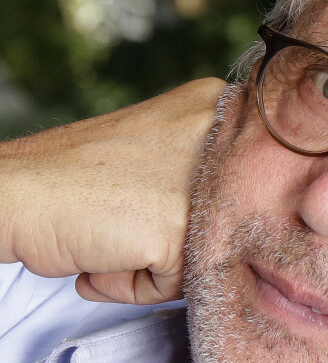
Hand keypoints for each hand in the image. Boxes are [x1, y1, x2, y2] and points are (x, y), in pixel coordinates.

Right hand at [0, 77, 225, 304]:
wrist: (20, 189)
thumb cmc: (79, 172)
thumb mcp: (164, 140)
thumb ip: (207, 160)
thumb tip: (238, 198)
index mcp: (214, 104)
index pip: (245, 173)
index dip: (204, 196)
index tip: (167, 193)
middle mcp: (218, 133)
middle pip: (228, 211)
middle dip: (182, 226)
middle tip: (135, 209)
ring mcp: (201, 181)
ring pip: (206, 249)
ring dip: (159, 256)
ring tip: (119, 228)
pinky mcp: (176, 229)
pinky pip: (173, 283)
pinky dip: (135, 282)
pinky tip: (108, 250)